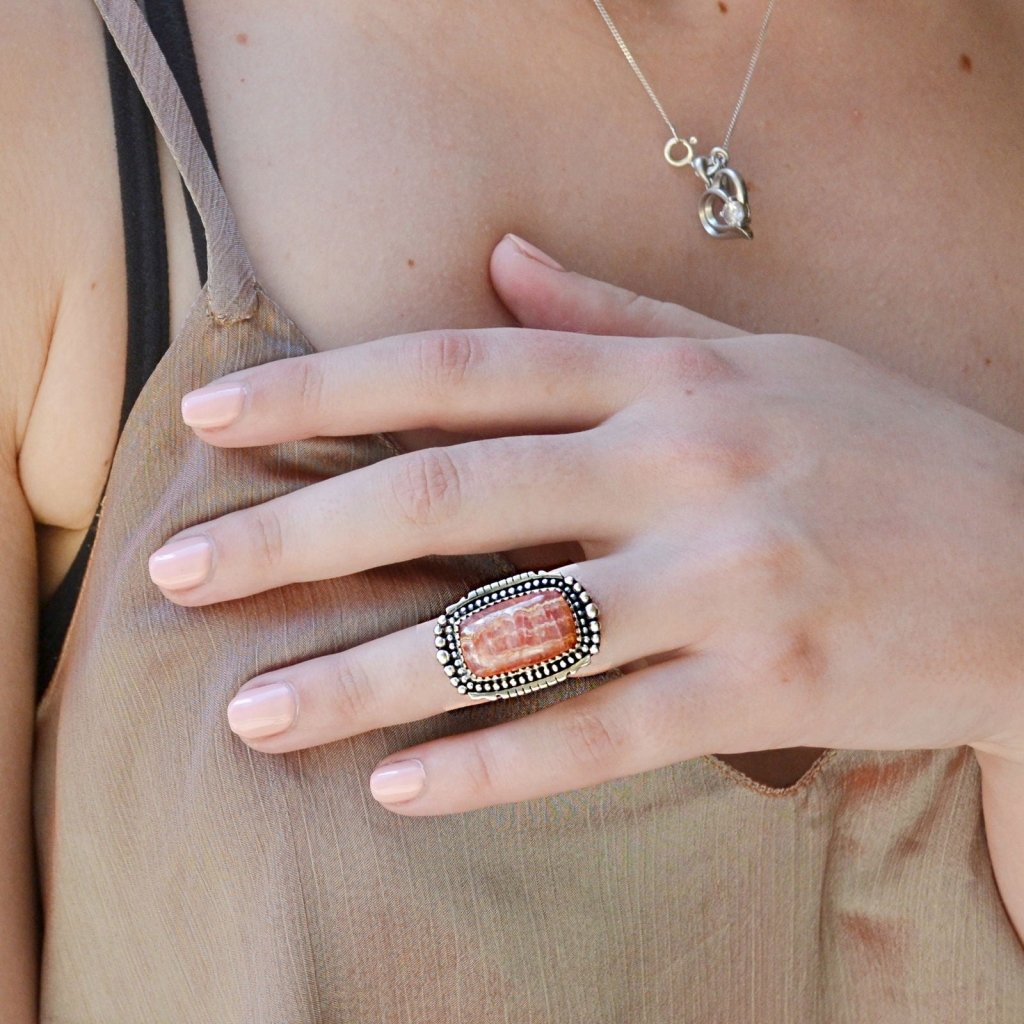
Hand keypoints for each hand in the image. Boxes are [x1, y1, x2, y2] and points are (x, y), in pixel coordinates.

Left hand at [147, 233, 1023, 814]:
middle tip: (179, 573)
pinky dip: (493, 764)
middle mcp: (685, 464)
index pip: (458, 367)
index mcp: (671, 377)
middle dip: (297, 536)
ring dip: (365, 677)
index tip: (215, 418)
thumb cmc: (888, 449)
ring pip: (508, 631)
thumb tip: (500, 260)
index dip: (324, 389)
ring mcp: (725, 580)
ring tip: (251, 712)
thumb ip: (617, 315)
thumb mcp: (759, 355)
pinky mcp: (765, 684)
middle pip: (449, 494)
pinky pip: (600, 734)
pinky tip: (397, 786)